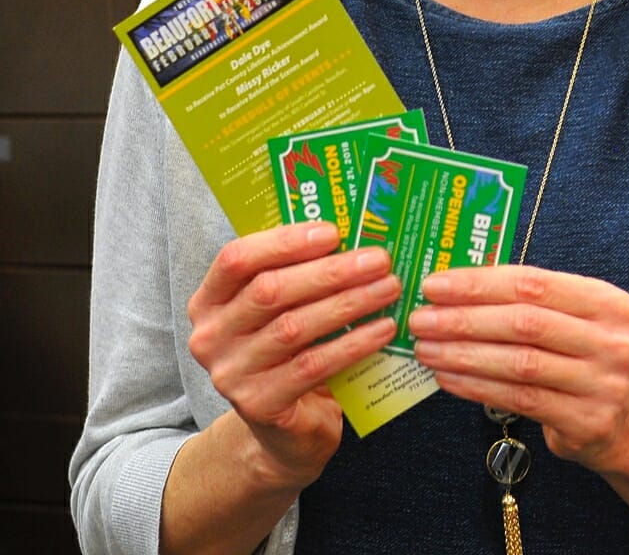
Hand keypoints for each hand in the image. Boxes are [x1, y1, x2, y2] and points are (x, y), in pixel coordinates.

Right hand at [186, 221, 399, 488]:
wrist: (283, 428)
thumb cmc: (287, 350)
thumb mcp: (280, 308)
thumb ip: (296, 272)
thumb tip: (352, 232)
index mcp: (208, 300)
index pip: (236, 258)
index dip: (284, 242)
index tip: (333, 232)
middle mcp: (209, 336)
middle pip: (270, 290)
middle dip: (330, 271)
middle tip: (378, 259)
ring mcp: (230, 374)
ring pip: (294, 327)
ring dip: (348, 303)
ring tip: (388, 288)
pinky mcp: (260, 405)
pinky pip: (313, 366)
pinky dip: (353, 343)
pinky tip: (383, 328)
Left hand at [408, 265, 628, 470]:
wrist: (623, 419)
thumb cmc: (580, 356)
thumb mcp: (569, 318)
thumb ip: (525, 300)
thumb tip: (453, 287)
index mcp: (606, 301)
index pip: (532, 282)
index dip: (479, 283)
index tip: (435, 285)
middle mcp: (610, 340)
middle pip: (524, 322)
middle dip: (464, 319)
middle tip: (422, 319)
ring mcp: (602, 383)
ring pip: (519, 363)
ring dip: (463, 354)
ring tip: (426, 348)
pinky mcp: (586, 421)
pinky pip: (519, 400)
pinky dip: (476, 387)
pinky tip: (448, 377)